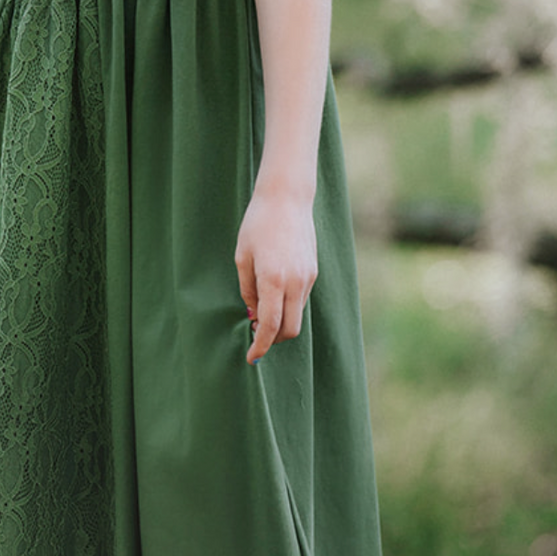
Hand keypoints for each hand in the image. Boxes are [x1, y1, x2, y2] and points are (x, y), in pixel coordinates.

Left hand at [235, 185, 316, 361]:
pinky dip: (288, 306)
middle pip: (290, 329)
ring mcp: (308, 278)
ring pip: (297, 315)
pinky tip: (274, 295)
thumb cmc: (257, 224)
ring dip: (281, 322)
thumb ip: (248, 290)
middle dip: (273, 339)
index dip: (261, 346)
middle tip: (255, 335)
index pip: (270, 326)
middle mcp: (295, 283)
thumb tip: (254, 315)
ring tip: (261, 314)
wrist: (287, 198)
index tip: (251, 357)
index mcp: (274, 280)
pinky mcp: (313, 271)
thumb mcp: (243, 257)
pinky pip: (301, 299)